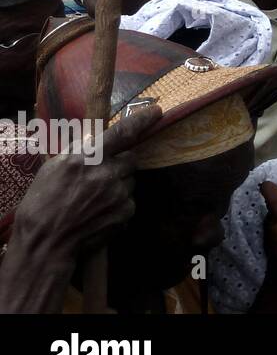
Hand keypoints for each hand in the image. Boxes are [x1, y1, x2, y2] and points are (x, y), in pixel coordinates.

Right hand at [8, 104, 161, 261]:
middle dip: (120, 165)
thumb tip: (95, 138)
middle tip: (101, 176)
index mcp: (87, 157)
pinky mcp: (125, 212)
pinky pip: (129, 201)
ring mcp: (118, 194)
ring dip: (118, 186)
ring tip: (94, 199)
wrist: (45, 242)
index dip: (142, 120)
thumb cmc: (42, 203)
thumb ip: (79, 150)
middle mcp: (107, 173)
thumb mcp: (53, 168)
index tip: (157, 111)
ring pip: (130, 181)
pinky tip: (99, 213)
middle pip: (131, 159)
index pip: (122, 132)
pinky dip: (118, 205)